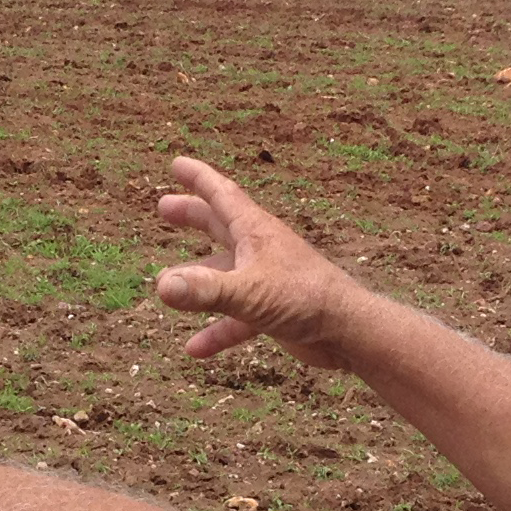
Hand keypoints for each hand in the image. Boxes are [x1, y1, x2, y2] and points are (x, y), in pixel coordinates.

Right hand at [153, 156, 362, 367]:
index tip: (176, 163)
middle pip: (220, 225)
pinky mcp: (273, 311)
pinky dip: (216, 330)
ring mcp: (267, 281)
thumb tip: (163, 286)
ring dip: (196, 278)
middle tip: (164, 207)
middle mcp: (260, 250)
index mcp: (256, 232)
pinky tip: (194, 348)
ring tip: (165, 285)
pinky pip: (236, 319)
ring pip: (224, 274)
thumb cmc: (305, 300)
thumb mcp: (249, 293)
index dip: (198, 178)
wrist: (348, 331)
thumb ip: (205, 290)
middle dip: (192, 216)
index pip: (222, 195)